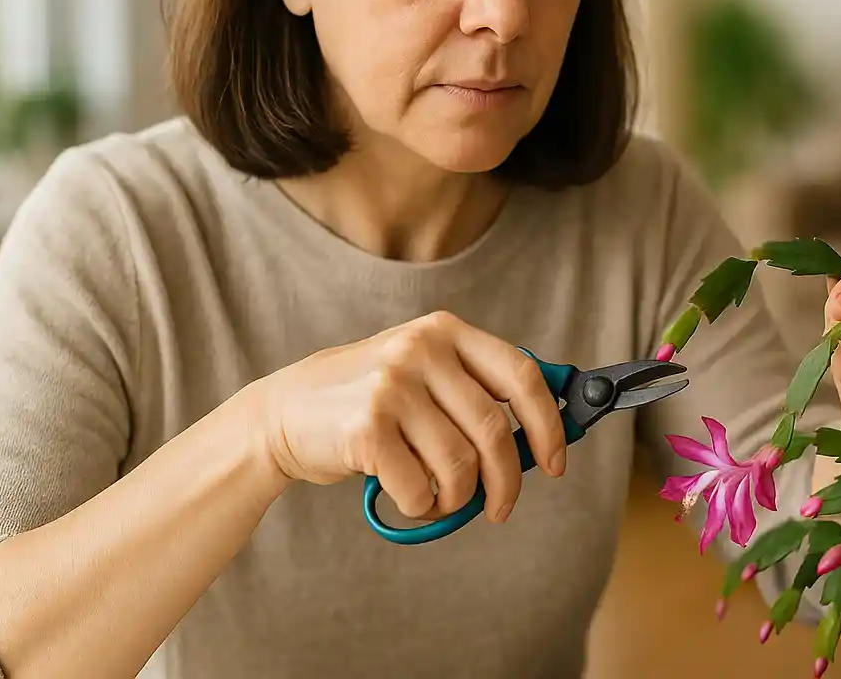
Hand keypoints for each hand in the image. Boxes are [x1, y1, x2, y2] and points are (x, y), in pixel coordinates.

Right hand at [251, 310, 567, 522]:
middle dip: (507, 482)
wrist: (284, 412)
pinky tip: (407, 498)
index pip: (522, 375)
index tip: (556, 463)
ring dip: (458, 500)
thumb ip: (476, 391)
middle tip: (500, 509)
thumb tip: (543, 435)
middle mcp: (422, 349)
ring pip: (460, 466)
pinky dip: (421, 507)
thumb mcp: (424, 373)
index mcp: (446, 331)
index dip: (548, 424)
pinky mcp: (366, 428)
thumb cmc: (370, 402)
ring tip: (440, 501)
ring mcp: (392, 386)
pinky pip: (421, 488)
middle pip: (495, 430)